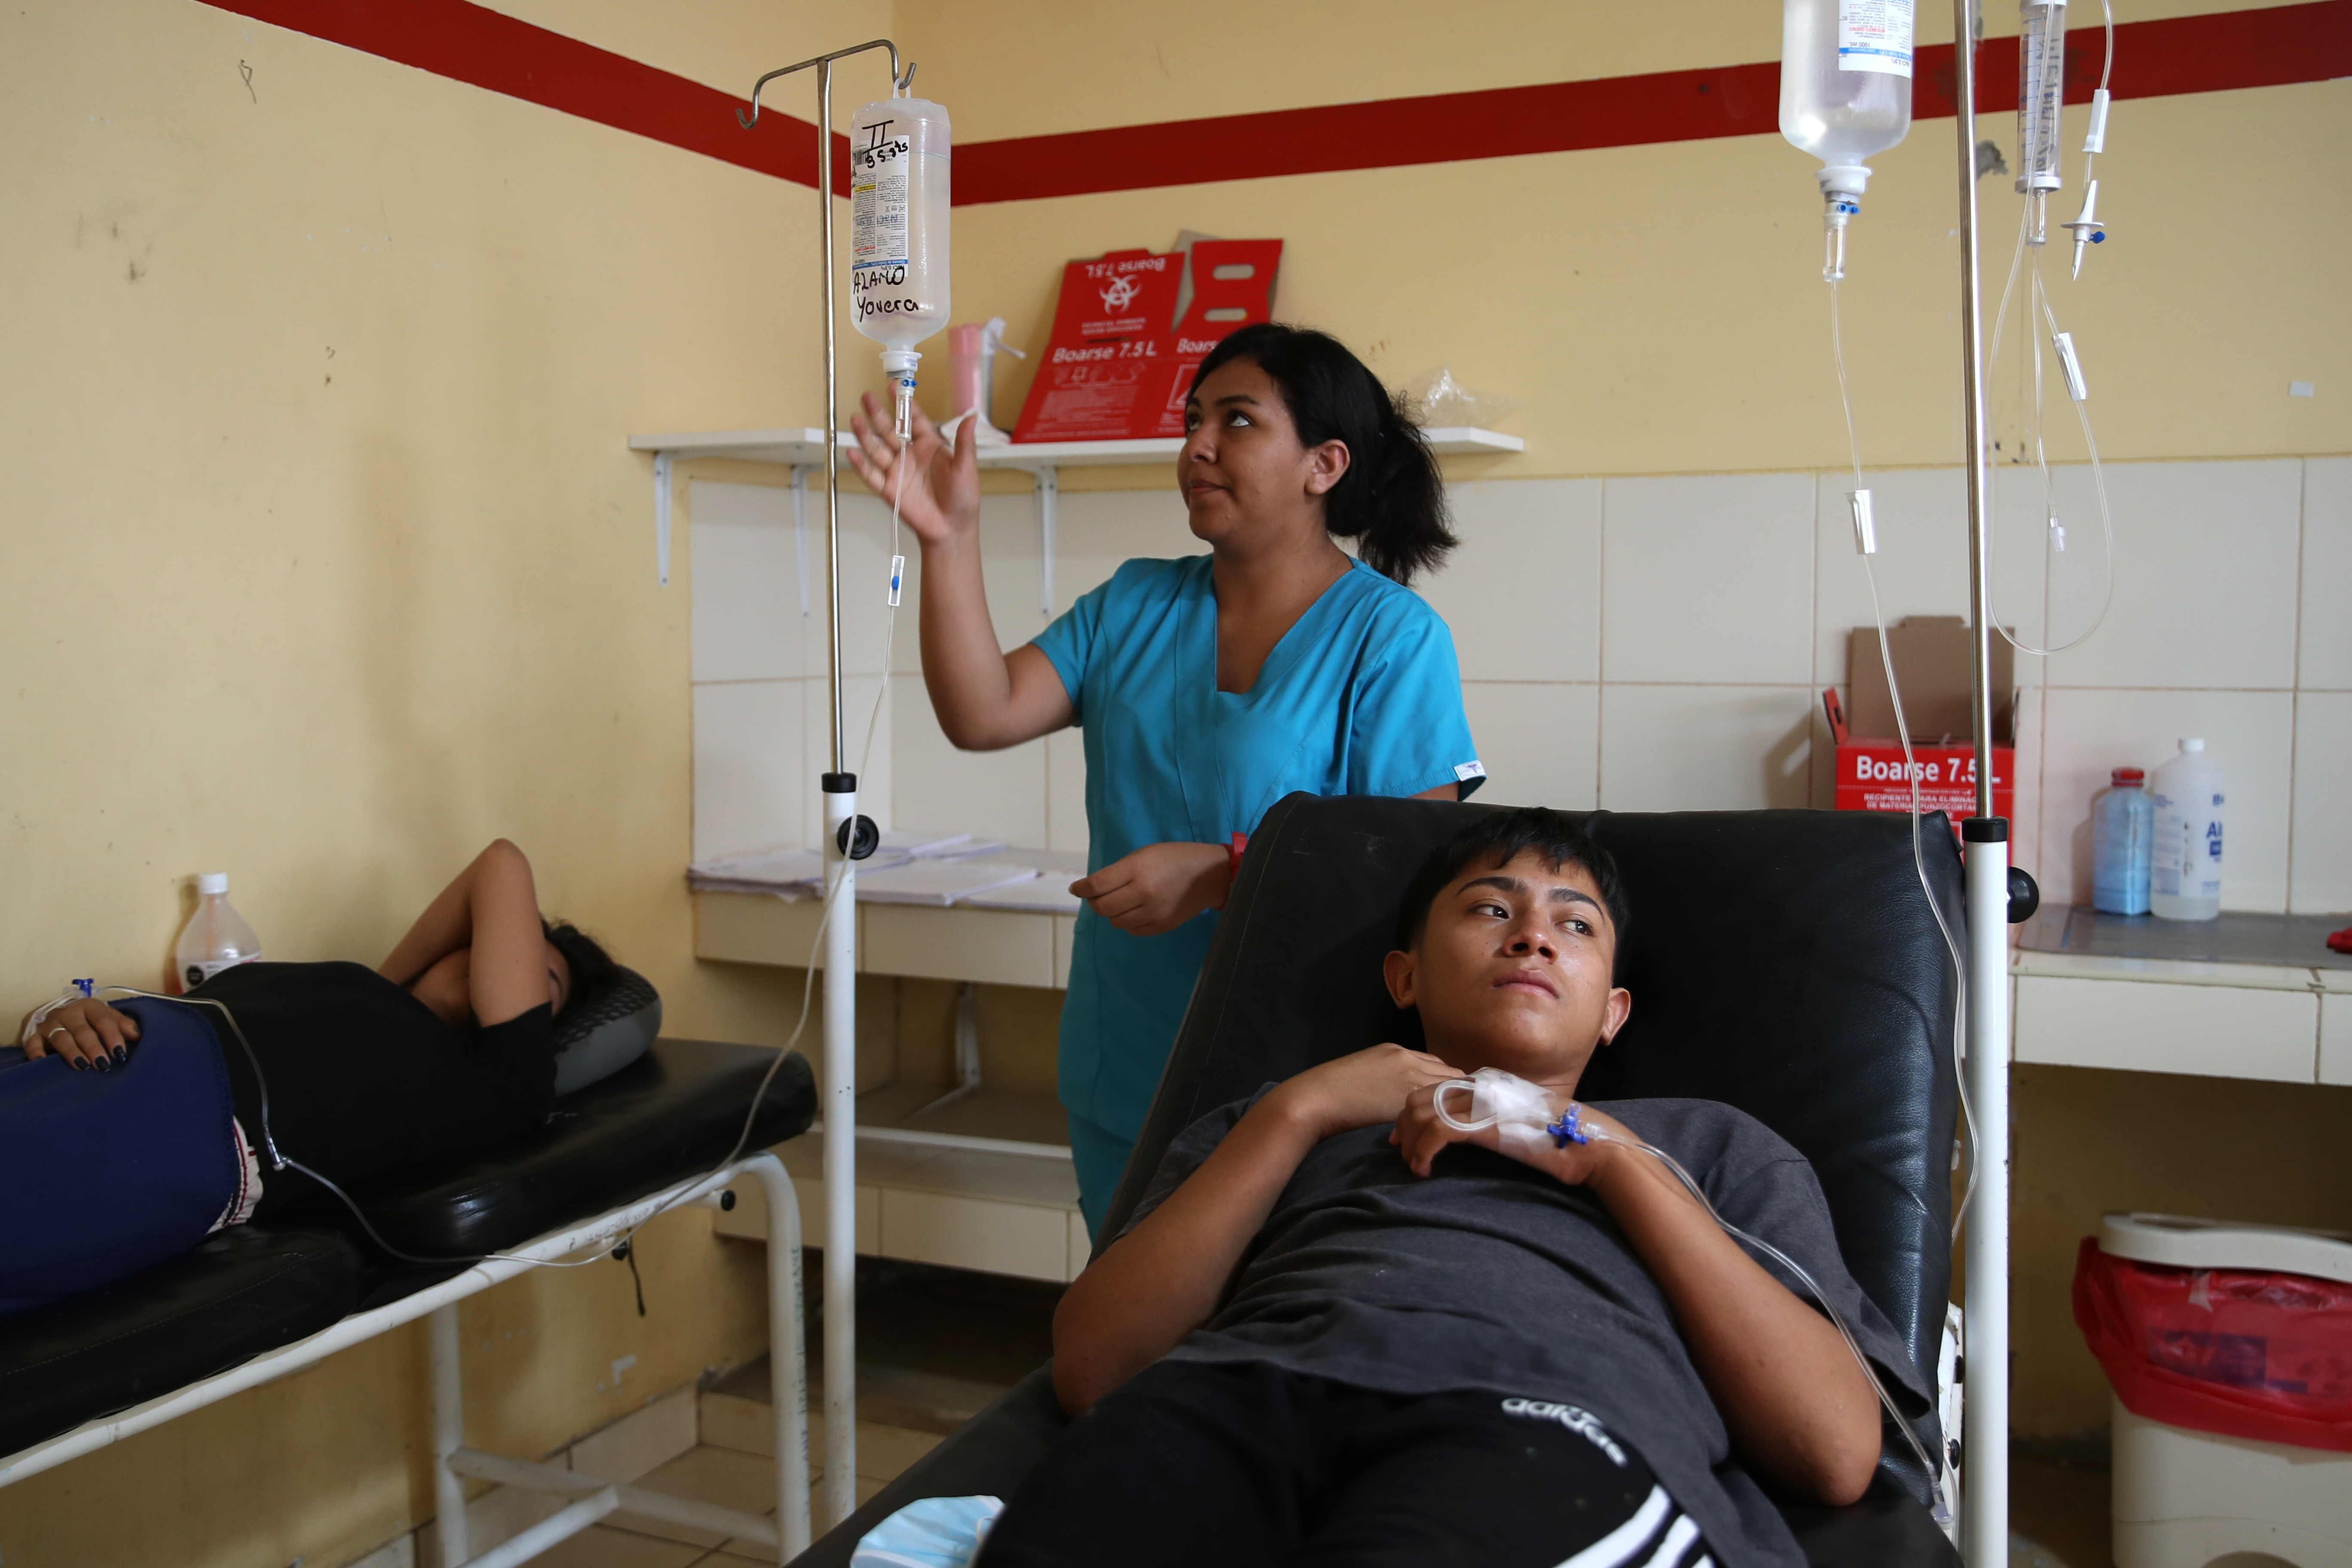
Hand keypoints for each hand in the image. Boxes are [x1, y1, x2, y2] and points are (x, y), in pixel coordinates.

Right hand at [22, 998, 139, 1070]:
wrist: (55, 1012)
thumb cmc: (87, 1018)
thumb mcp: (105, 1017)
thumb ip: (122, 1025)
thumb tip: (138, 1036)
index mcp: (89, 1006)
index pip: (103, 1020)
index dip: (113, 1037)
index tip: (120, 1054)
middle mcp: (68, 1012)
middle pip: (82, 1031)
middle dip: (94, 1048)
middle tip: (103, 1065)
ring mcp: (50, 1023)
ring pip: (61, 1038)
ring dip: (72, 1053)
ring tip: (83, 1066)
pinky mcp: (33, 1033)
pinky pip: (33, 1043)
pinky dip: (37, 1052)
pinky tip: (43, 1062)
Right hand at [845, 392, 980, 549]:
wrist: (953, 528)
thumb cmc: (963, 498)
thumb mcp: (966, 467)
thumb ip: (964, 442)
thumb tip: (971, 415)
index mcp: (929, 445)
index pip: (913, 420)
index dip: (903, 404)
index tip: (893, 387)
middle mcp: (910, 455)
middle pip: (890, 431)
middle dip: (878, 414)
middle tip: (866, 396)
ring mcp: (898, 471)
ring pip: (877, 449)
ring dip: (866, 435)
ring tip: (856, 419)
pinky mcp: (889, 490)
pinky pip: (872, 475)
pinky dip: (861, 465)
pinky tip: (853, 452)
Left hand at [1070, 842, 1230, 935]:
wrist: (1211, 876)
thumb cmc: (1175, 857)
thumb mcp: (1146, 854)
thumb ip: (1119, 870)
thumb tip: (1092, 888)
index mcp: (1138, 869)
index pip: (1098, 884)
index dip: (1081, 888)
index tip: (1076, 889)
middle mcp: (1143, 892)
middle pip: (1103, 907)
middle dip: (1094, 902)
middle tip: (1098, 896)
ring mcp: (1153, 913)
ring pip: (1116, 921)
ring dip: (1112, 912)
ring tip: (1120, 902)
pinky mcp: (1162, 926)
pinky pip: (1132, 930)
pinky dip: (1128, 922)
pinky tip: (1136, 911)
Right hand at [1267, 1044, 1464, 1142]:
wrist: (1315, 1099)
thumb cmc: (1330, 1093)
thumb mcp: (1363, 1075)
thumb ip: (1386, 1079)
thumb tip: (1397, 1097)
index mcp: (1394, 1050)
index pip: (1436, 1064)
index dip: (1446, 1082)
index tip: (1451, 1101)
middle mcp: (1406, 1058)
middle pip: (1450, 1073)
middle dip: (1459, 1093)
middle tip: (1464, 1115)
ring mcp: (1408, 1075)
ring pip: (1451, 1087)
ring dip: (1458, 1105)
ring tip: (1462, 1124)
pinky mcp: (1407, 1096)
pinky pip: (1441, 1103)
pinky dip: (1450, 1115)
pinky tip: (1452, 1129)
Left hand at [1390, 1079, 1635, 1185]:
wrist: (1589, 1144)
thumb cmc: (1561, 1138)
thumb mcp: (1520, 1120)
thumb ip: (1494, 1116)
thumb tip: (1473, 1128)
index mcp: (1488, 1082)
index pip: (1435, 1087)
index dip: (1413, 1111)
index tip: (1407, 1135)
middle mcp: (1481, 1086)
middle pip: (1419, 1097)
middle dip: (1403, 1125)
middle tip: (1401, 1150)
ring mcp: (1482, 1102)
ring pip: (1422, 1114)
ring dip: (1410, 1142)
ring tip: (1414, 1165)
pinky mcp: (1484, 1124)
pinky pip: (1436, 1133)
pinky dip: (1423, 1152)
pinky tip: (1424, 1170)